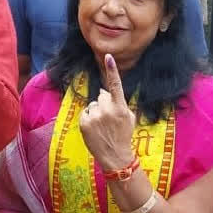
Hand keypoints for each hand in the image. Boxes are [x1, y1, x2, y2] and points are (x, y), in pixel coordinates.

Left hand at [79, 54, 136, 172]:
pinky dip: (89, 118)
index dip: (112, 70)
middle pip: (102, 96)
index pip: (115, 85)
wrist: (115, 155)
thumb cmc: (123, 134)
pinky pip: (86, 112)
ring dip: (97, 111)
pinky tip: (95, 129)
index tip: (108, 57)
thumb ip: (118, 102)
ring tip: (103, 126)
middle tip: (110, 119)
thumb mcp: (128, 117)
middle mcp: (106, 110)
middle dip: (105, 103)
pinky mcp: (84, 123)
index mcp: (120, 107)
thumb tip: (103, 91)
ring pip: (93, 105)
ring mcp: (94, 117)